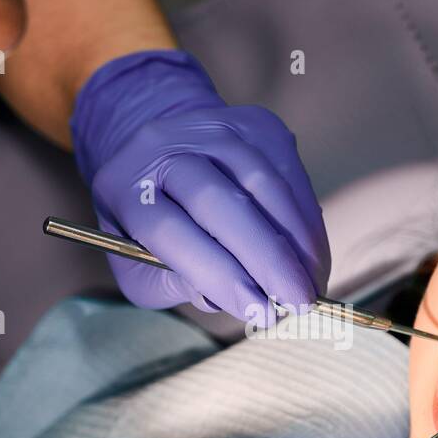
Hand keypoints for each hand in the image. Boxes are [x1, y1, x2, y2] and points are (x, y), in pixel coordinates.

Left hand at [70, 49, 330, 323]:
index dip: (218, 274)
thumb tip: (234, 299)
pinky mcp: (254, 124)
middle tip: (299, 302)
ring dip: (296, 239)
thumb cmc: (154, 227)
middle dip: (267, 258)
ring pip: (263, 183)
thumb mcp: (142, 267)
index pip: (168, 231)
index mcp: (123, 187)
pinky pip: (290, 172)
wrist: (166, 156)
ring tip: (312, 283)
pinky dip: (306, 219)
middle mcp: (162, 146)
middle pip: (219, 202)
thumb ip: (175, 286)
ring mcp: (212, 127)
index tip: (259, 312)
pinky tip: (314, 255)